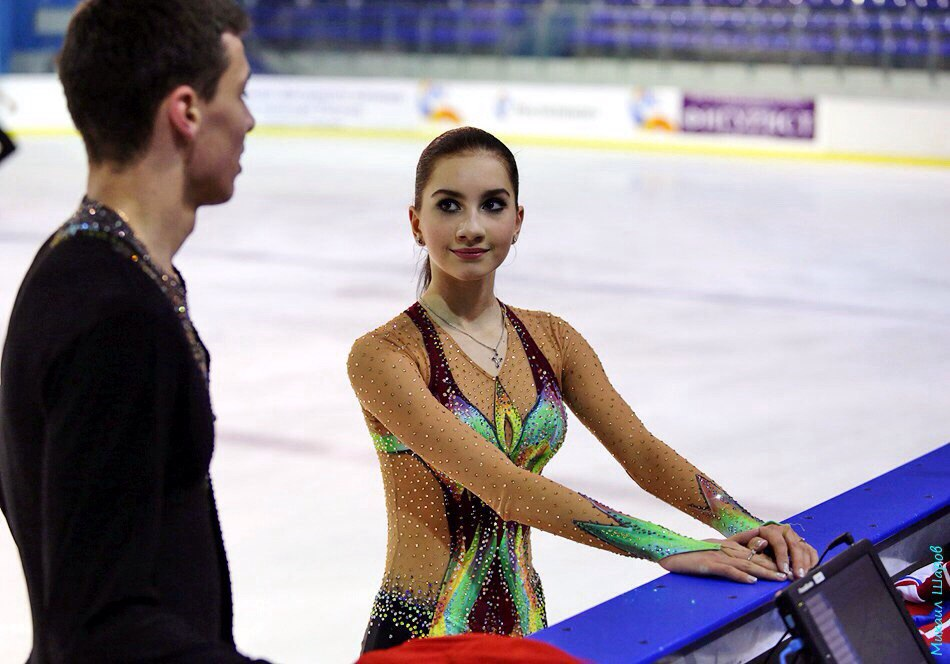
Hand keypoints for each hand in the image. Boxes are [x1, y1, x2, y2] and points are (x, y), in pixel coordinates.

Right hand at [659, 538, 787, 583]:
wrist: (669, 551)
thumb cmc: (689, 554)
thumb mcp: (711, 553)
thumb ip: (727, 558)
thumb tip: (745, 570)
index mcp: (728, 546)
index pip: (754, 554)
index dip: (771, 561)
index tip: (786, 568)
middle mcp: (726, 549)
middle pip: (754, 558)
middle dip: (774, 567)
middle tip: (791, 574)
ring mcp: (718, 556)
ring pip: (745, 564)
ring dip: (764, 571)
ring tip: (778, 578)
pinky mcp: (708, 564)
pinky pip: (727, 570)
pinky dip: (740, 576)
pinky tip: (751, 581)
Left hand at [731, 524, 817, 579]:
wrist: (761, 541)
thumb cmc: (754, 545)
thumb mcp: (748, 543)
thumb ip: (753, 543)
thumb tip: (762, 543)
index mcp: (771, 530)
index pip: (779, 543)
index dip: (782, 557)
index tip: (784, 570)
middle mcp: (785, 532)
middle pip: (795, 546)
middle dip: (798, 563)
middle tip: (798, 576)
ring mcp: (795, 537)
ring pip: (804, 549)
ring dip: (805, 564)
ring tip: (803, 576)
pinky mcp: (802, 543)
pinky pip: (811, 551)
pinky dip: (812, 561)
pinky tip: (810, 570)